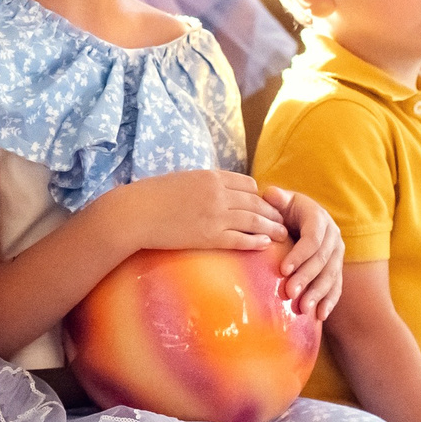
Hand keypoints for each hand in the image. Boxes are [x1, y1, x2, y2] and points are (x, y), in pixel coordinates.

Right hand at [119, 169, 290, 252]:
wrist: (136, 213)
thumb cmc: (153, 196)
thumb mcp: (183, 180)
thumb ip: (203, 184)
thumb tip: (215, 189)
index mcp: (211, 176)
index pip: (247, 184)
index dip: (258, 195)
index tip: (264, 205)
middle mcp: (218, 194)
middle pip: (256, 202)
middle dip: (272, 211)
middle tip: (284, 220)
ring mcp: (216, 215)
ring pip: (254, 220)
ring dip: (271, 227)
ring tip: (282, 234)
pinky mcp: (209, 236)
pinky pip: (240, 239)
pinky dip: (255, 241)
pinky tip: (264, 244)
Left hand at [265, 187, 342, 316]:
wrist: (302, 217)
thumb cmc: (286, 209)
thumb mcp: (282, 201)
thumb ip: (276, 199)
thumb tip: (270, 194)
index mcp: (319, 219)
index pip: (312, 239)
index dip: (299, 255)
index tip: (282, 270)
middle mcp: (333, 237)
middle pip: (322, 260)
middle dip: (306, 278)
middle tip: (290, 294)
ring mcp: (337, 254)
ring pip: (330, 275)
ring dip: (317, 294)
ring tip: (302, 309)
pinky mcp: (337, 268)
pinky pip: (336, 286)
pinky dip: (329, 301)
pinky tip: (320, 315)